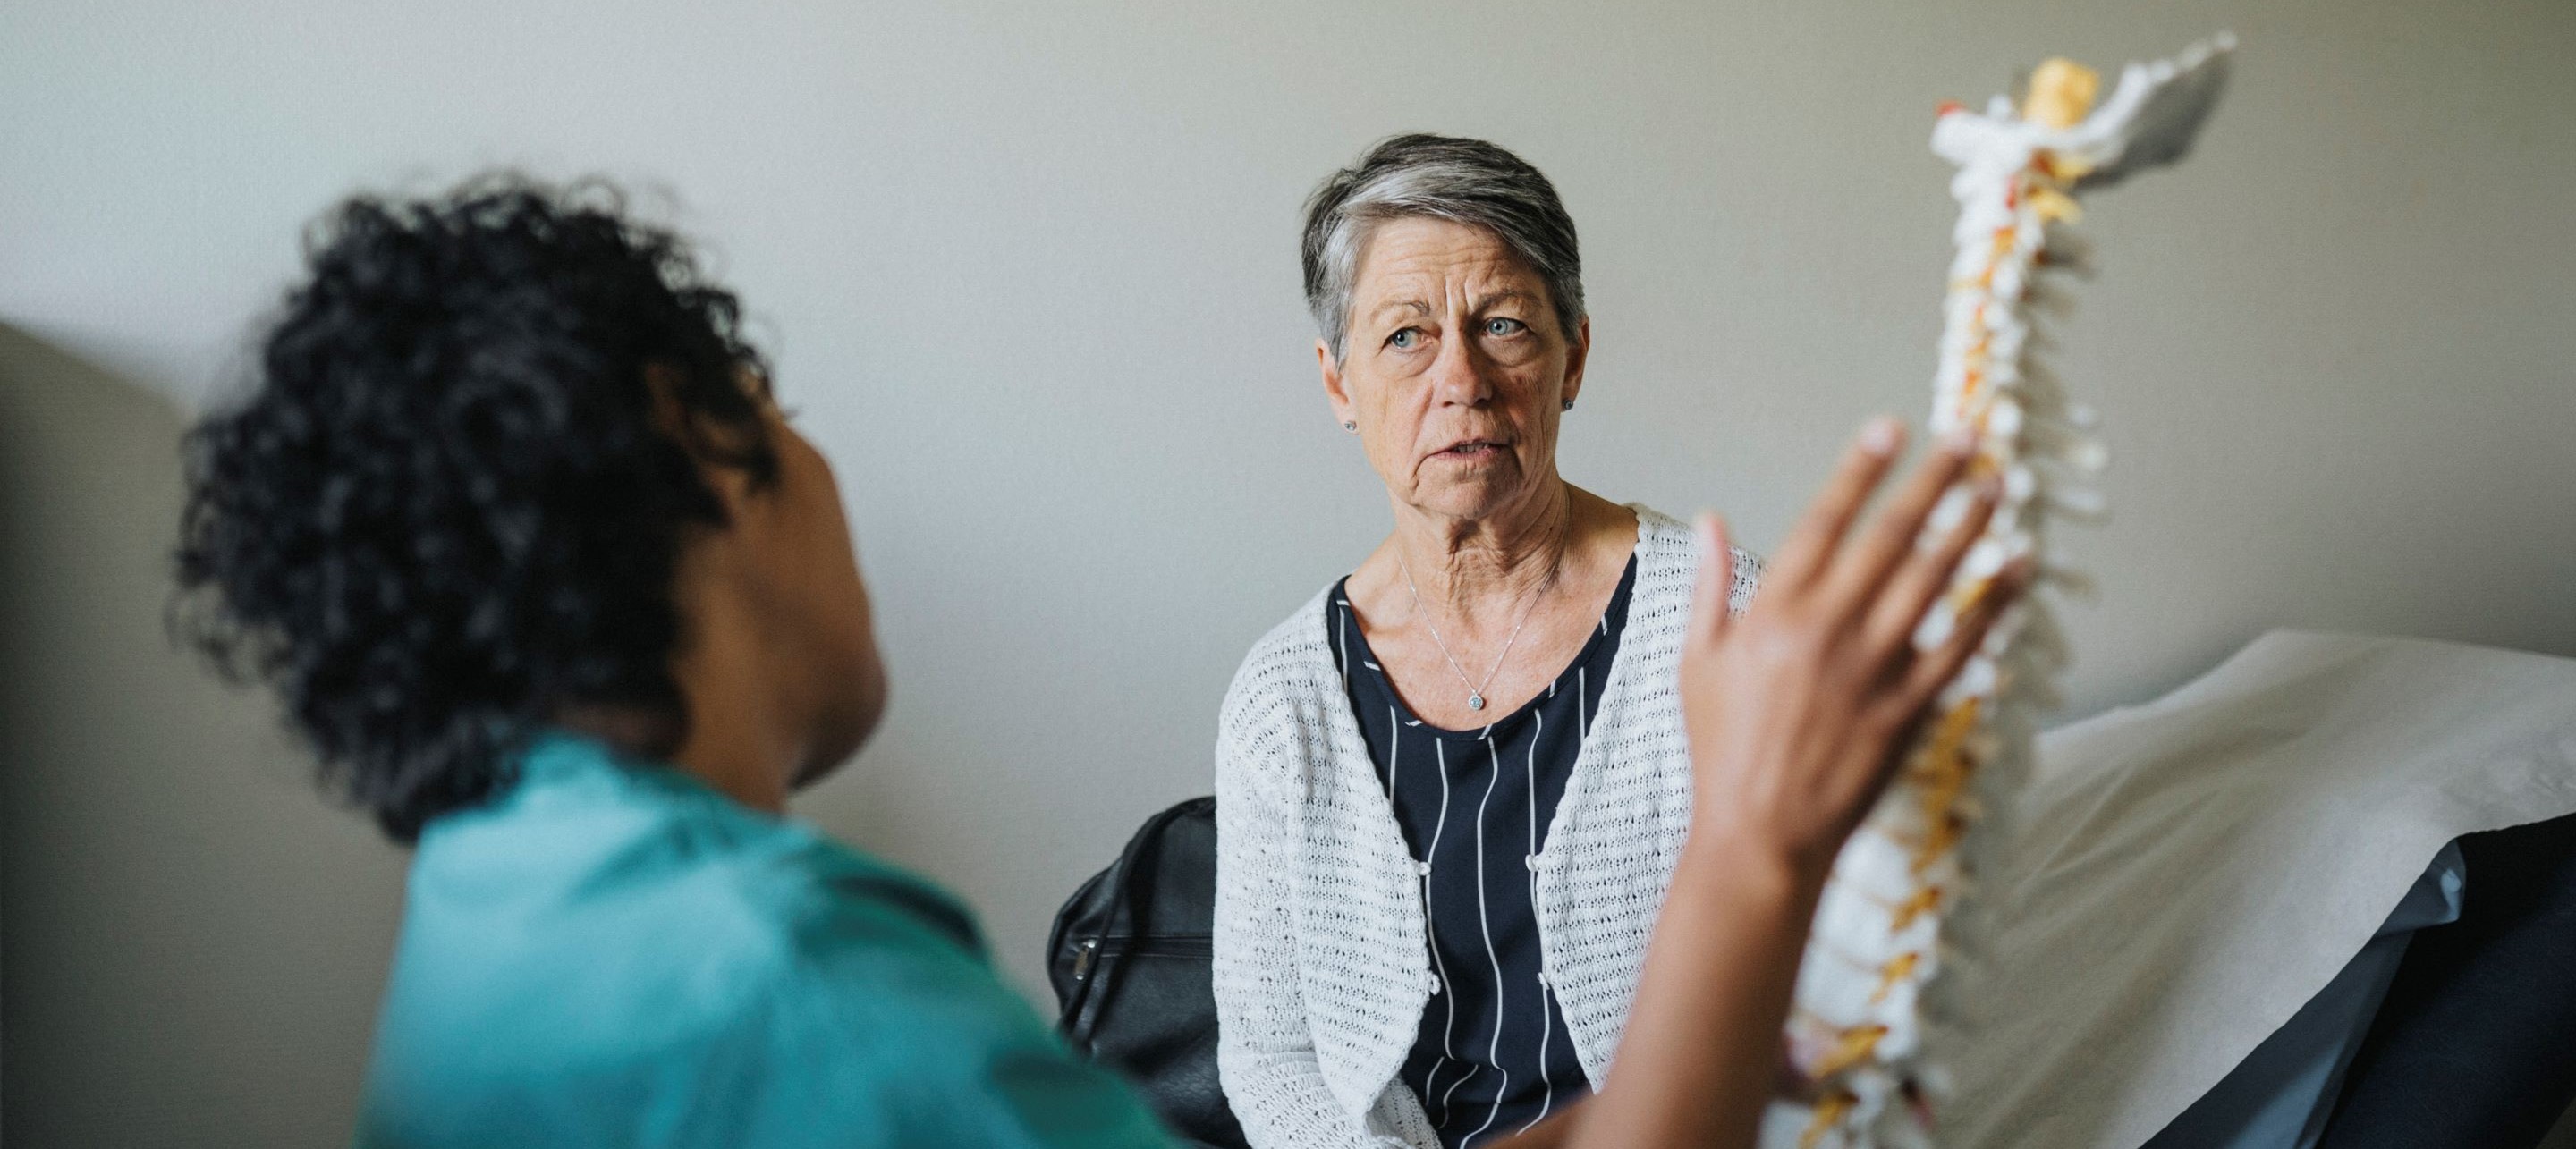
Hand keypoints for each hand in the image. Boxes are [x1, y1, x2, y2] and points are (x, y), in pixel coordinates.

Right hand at [1680, 418, 2027, 881]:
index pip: (1824, 523)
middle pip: (1891, 539)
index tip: (1891, 428)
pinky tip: (2016, 572)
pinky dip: (1991, 606)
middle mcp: (1827, 632)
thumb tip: (1711, 519)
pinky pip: (1960, 648)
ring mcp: (1872, 672)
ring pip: (1933, 583)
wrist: (1758, 836)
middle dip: (1933, 482)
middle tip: (1969, 439)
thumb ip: (1710, 585)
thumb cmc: (1721, 750)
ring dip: (1970, 529)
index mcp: (1773, 614)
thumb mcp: (1697, 662)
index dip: (1859, 471)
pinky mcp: (1908, 711)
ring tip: (1999, 488)